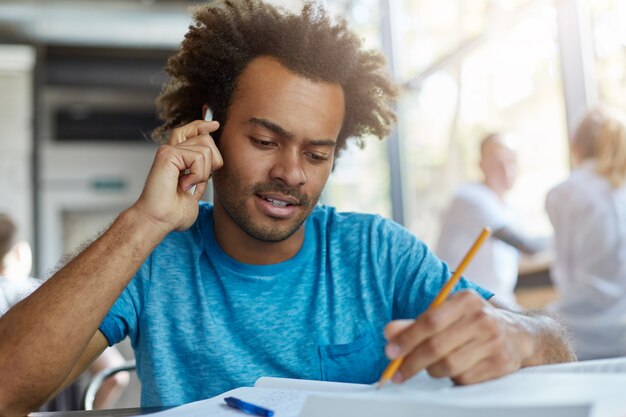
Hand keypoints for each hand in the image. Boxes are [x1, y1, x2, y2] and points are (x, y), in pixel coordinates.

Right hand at [132, 119, 222, 232]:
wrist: (158, 220)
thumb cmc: (173, 212)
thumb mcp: (195, 189)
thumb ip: (202, 172)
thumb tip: (213, 157)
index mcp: (177, 157)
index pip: (191, 130)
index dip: (203, 125)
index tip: (214, 124)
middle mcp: (171, 150)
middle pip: (206, 138)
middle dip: (212, 162)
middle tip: (196, 181)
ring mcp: (169, 150)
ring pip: (206, 148)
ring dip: (203, 173)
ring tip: (187, 186)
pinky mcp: (168, 154)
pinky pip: (198, 157)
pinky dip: (197, 175)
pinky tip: (183, 185)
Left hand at [384, 290, 533, 384]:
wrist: (518, 335)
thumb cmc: (472, 323)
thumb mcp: (447, 315)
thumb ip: (416, 323)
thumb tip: (388, 332)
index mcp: (466, 300)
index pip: (430, 321)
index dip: (406, 338)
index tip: (390, 351)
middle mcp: (482, 318)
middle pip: (436, 347)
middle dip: (411, 362)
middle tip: (396, 372)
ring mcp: (494, 342)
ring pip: (448, 366)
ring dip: (431, 370)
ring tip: (430, 366)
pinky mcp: (501, 364)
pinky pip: (464, 379)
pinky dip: (452, 378)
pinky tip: (455, 369)